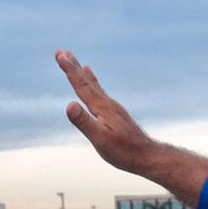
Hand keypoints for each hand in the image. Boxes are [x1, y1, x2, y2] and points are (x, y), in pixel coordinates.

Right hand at [55, 50, 207, 201]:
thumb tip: (69, 105)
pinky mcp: (117, 115)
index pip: (82, 85)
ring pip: (96, 87)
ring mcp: (114, 109)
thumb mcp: (100, 139)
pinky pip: (103, 96)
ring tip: (81, 64)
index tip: (60, 55)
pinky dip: (96, 87)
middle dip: (74, 67)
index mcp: (102, 107)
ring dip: (85, 75)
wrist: (147, 157)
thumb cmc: (123, 151)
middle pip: (88, 81)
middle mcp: (108, 104)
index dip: (70, 70)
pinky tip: (97, 89)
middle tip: (62, 52)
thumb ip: (84, 122)